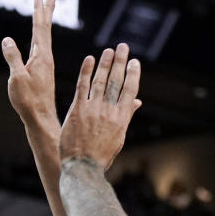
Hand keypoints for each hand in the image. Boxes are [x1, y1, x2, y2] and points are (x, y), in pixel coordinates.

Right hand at [3, 0, 58, 132]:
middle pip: (46, 28)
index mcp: (41, 56)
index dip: (40, 10)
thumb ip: (13, 57)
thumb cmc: (29, 101)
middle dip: (47, 10)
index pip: (41, 27)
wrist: (40, 119)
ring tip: (45, 10)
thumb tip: (7, 39)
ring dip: (44, 22)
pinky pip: (41, 49)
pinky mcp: (42, 73)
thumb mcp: (17, 77)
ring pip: (44, 38)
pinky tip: (38, 40)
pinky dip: (40, 38)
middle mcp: (45, 58)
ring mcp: (45, 65)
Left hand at [59, 44, 141, 170]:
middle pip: (116, 81)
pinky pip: (82, 86)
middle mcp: (109, 112)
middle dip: (120, 61)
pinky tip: (90, 59)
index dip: (133, 74)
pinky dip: (86, 72)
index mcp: (121, 119)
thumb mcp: (118, 139)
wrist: (82, 169)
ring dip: (105, 63)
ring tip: (108, 51)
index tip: (134, 62)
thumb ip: (126, 117)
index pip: (130, 91)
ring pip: (100, 80)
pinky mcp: (77, 110)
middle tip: (122, 46)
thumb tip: (137, 102)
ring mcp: (93, 110)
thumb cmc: (100, 156)